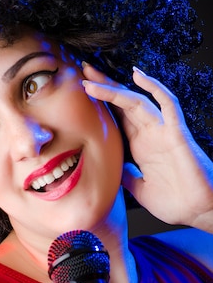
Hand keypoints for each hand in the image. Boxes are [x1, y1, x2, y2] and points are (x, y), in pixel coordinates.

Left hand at [82, 63, 212, 229]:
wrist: (199, 212)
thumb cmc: (175, 202)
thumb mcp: (139, 188)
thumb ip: (126, 174)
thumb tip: (111, 166)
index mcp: (141, 145)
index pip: (118, 116)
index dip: (102, 103)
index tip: (83, 90)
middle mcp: (151, 134)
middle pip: (124, 103)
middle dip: (104, 86)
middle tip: (84, 70)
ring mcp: (163, 131)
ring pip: (137, 101)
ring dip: (113, 89)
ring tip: (92, 78)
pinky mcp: (177, 134)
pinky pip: (167, 105)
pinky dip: (154, 88)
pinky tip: (137, 75)